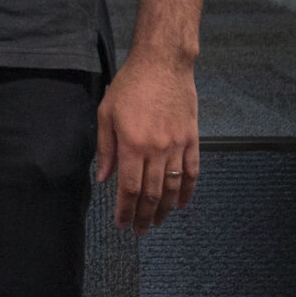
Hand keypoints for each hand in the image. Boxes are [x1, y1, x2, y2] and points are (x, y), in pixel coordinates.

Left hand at [96, 52, 197, 231]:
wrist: (163, 65)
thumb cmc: (130, 86)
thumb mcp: (106, 113)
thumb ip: (105, 148)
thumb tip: (103, 179)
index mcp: (132, 145)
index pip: (129, 188)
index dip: (125, 210)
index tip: (122, 223)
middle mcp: (156, 150)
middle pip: (152, 194)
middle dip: (144, 216)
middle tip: (139, 231)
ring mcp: (177, 146)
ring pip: (173, 187)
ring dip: (165, 210)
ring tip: (157, 223)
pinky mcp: (192, 140)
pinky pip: (192, 172)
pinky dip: (188, 191)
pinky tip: (183, 204)